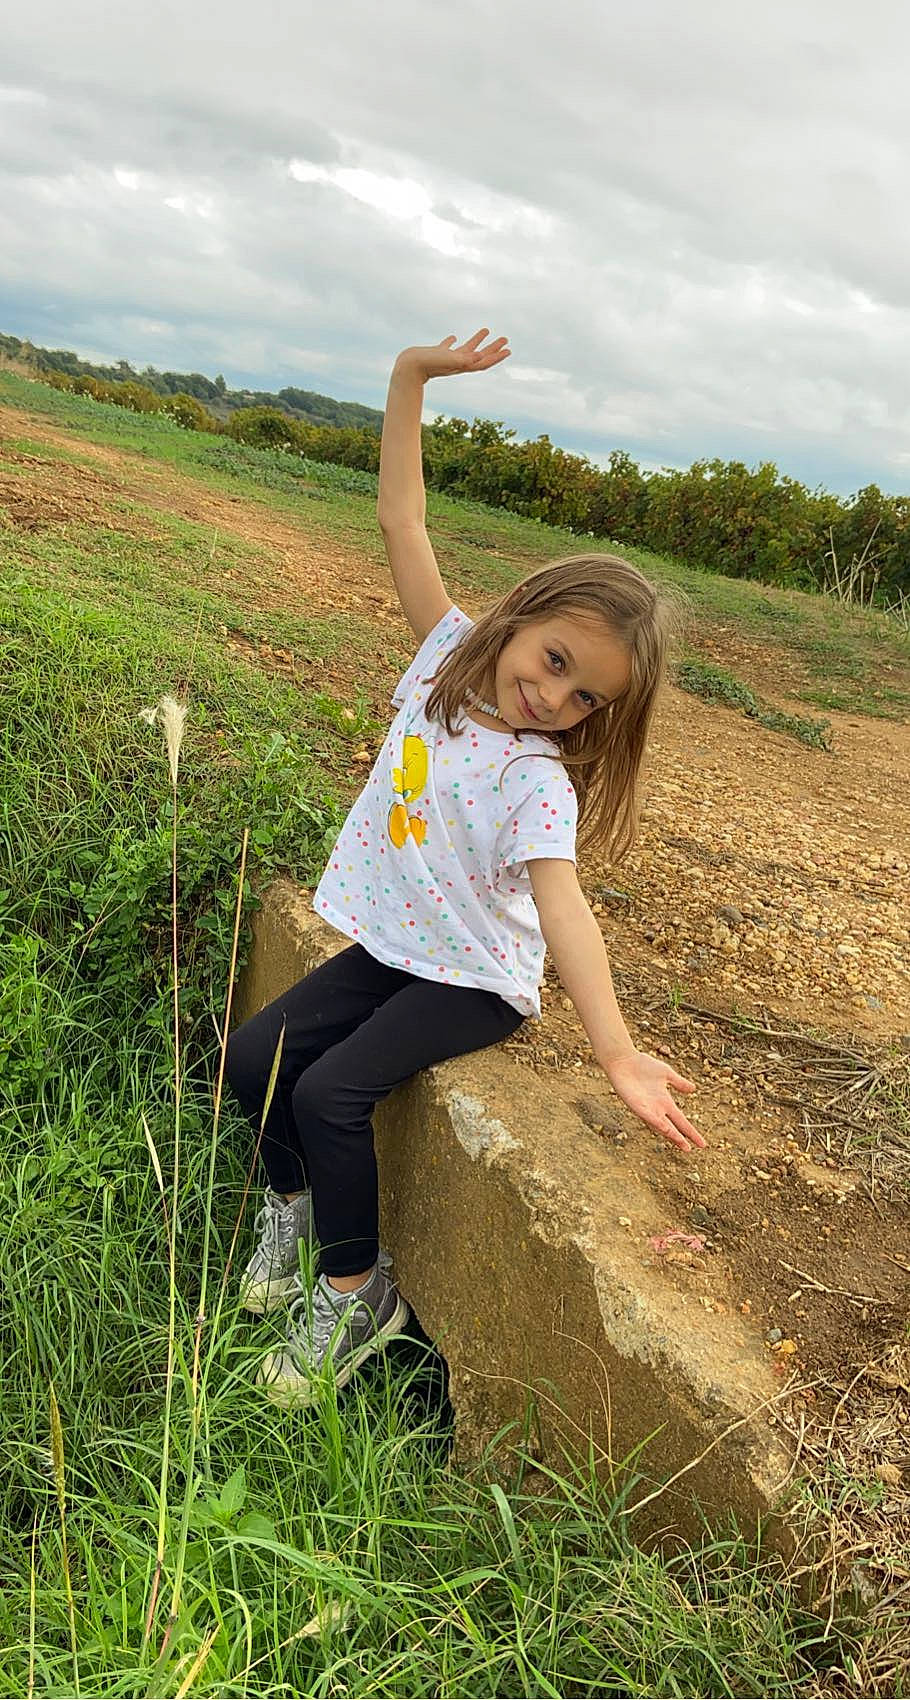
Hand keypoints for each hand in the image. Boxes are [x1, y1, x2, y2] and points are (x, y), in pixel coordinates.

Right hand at [395, 329, 510, 383]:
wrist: (407, 368)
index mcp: (462, 365)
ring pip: (465, 349)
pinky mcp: (436, 354)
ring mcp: (447, 359)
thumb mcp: (448, 360)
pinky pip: (446, 347)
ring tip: (486, 330)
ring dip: (477, 341)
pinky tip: (453, 337)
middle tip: (505, 339)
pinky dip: (451, 342)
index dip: (496, 356)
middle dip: (493, 348)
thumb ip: (463, 359)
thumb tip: (480, 357)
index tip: (508, 350)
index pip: (483, 362)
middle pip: (479, 356)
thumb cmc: (428, 364)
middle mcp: (457, 363)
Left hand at [603, 1050, 705, 1153]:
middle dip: (680, 1138)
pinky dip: (657, 1123)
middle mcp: (656, 1109)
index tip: (702, 1144)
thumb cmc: (642, 1065)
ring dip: (671, 1135)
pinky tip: (666, 1129)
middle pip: (671, 1128)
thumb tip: (694, 1089)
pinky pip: (648, 1117)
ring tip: (682, 1144)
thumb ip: (679, 1083)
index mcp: (664, 1102)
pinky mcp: (636, 1106)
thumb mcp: (666, 1074)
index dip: (691, 1132)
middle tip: (690, 1150)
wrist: (624, 1059)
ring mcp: (646, 1108)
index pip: (681, 1120)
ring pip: (661, 1126)